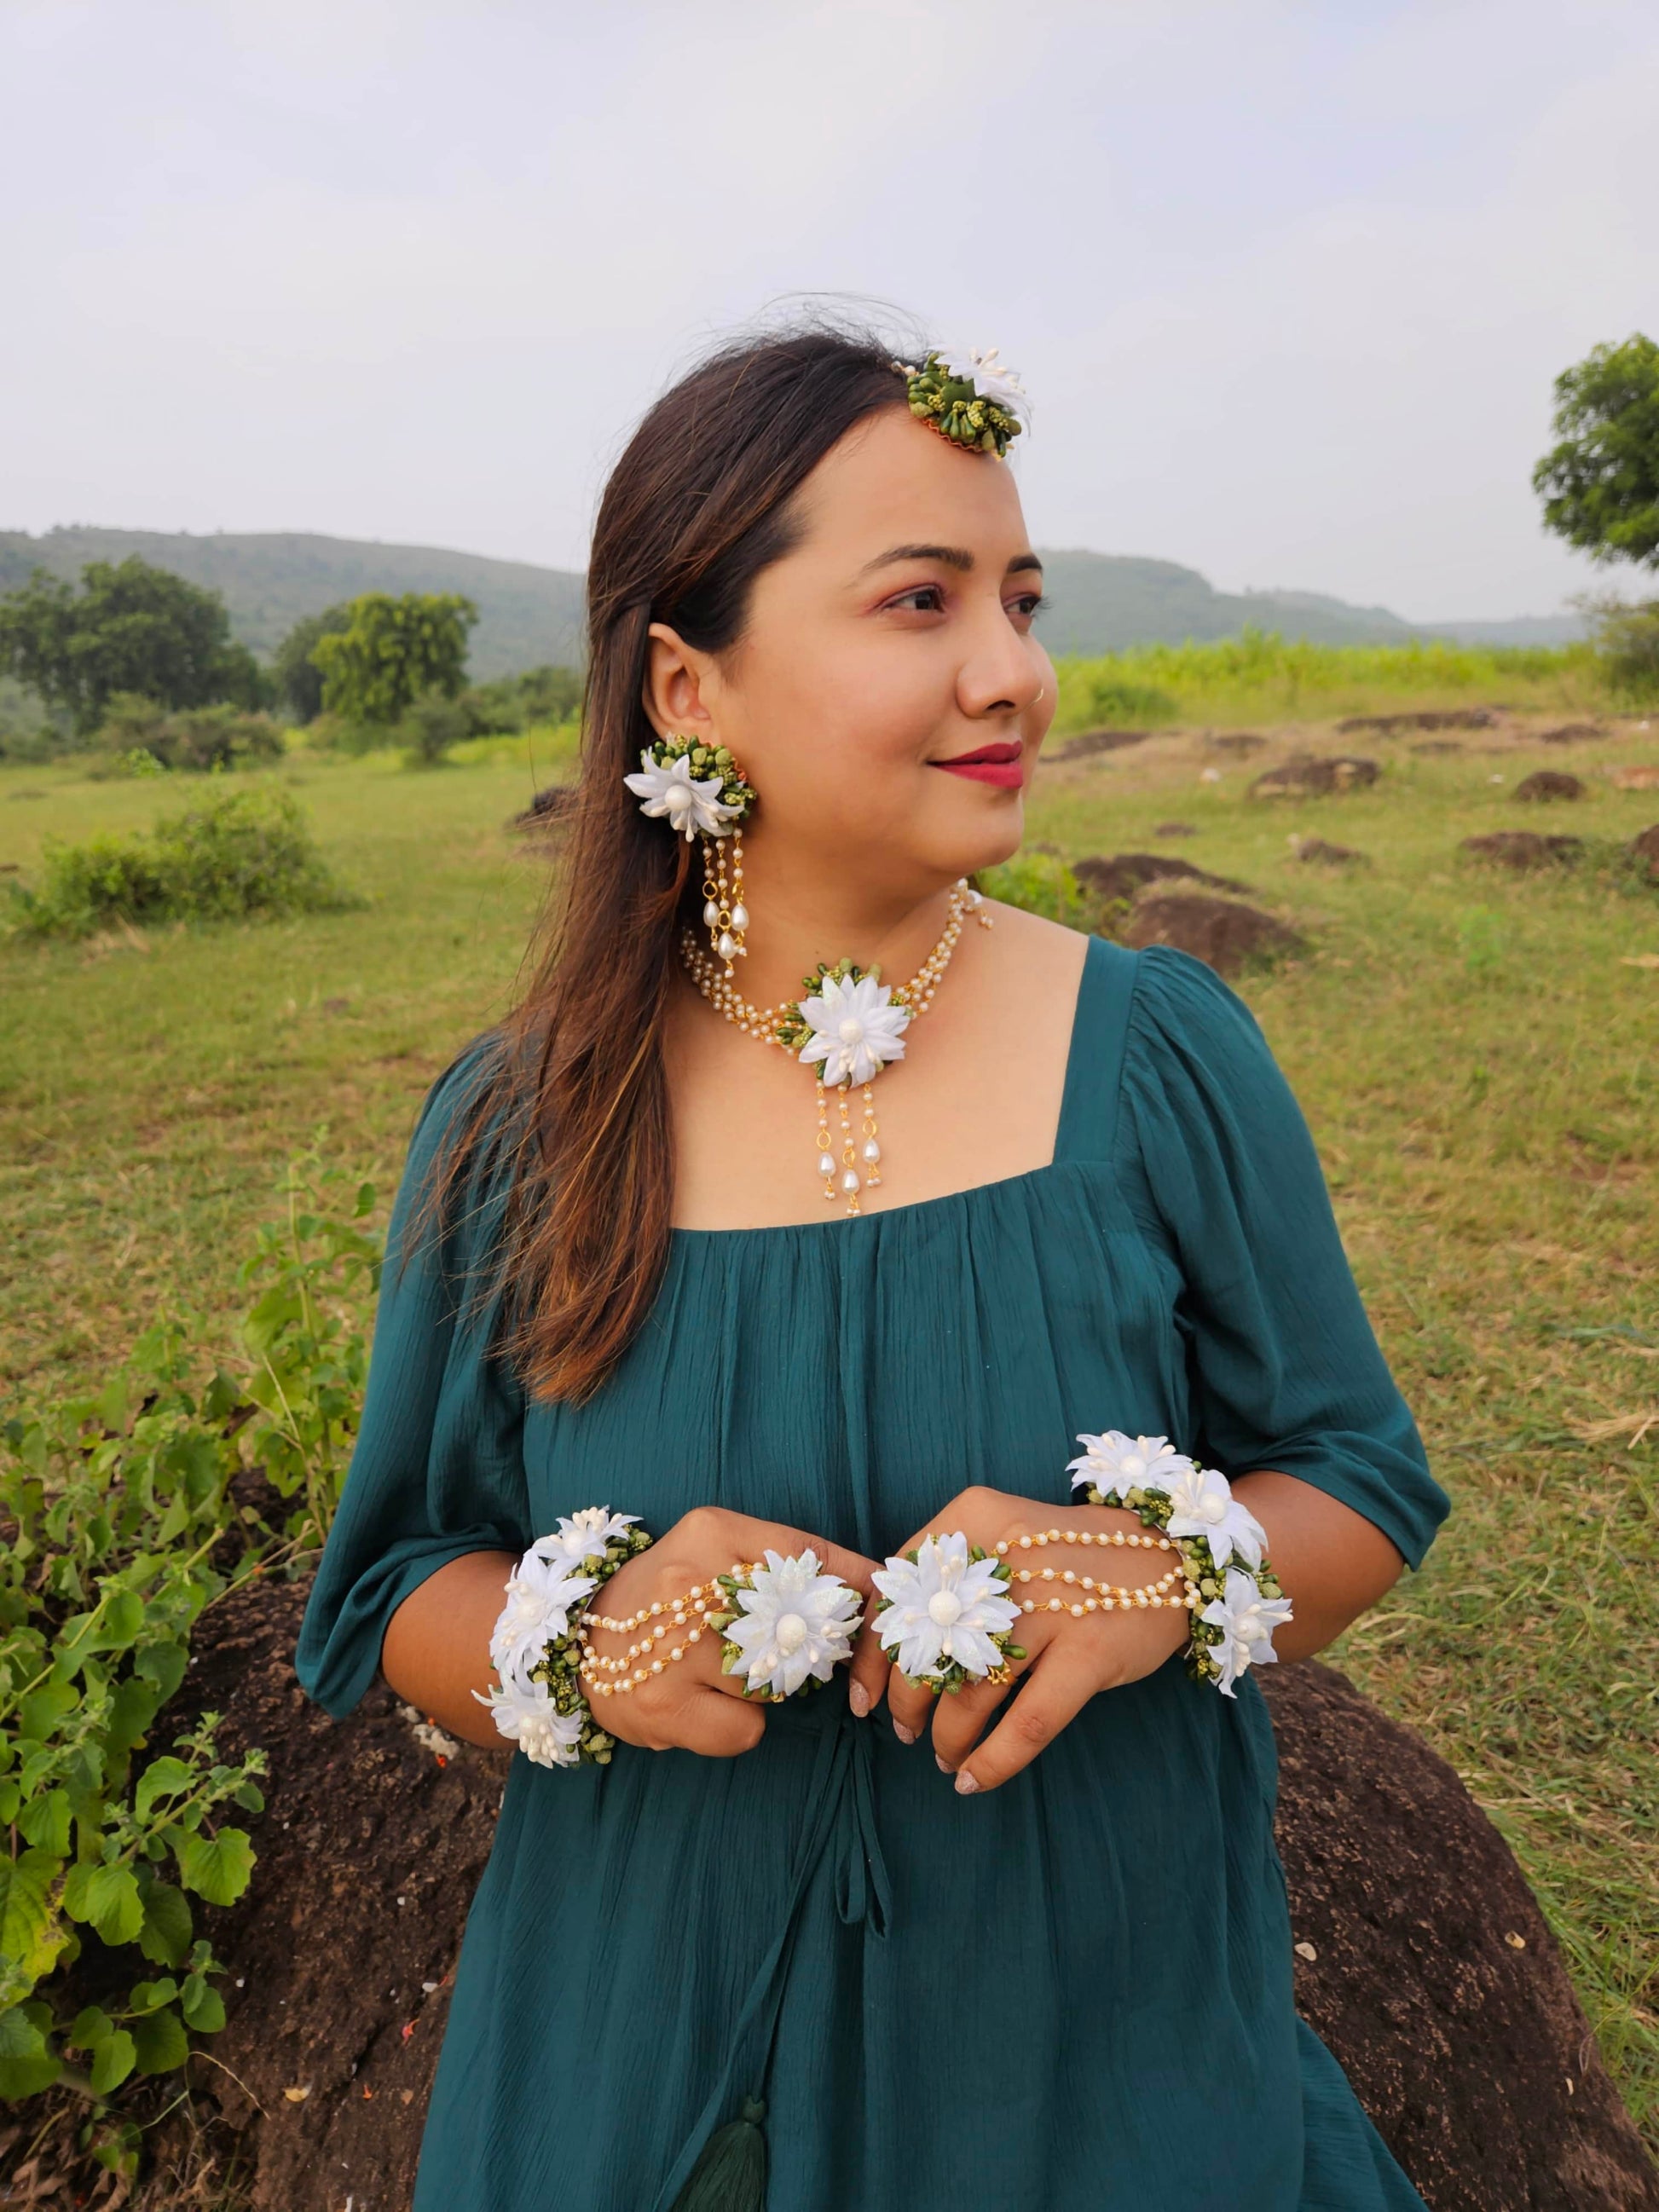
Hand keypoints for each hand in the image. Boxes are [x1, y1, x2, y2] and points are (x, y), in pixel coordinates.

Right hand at [585, 1507, 877, 1757]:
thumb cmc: (666, 1596)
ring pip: (776, 1681)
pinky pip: (746, 1729)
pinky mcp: (664, 1707)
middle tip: (795, 1652)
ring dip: (766, 1688)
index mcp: (710, 1531)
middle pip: (800, 1621)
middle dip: (816, 1646)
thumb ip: (784, 1557)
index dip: (855, 1585)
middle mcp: (689, 1580)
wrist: (578, 1645)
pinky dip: (739, 1727)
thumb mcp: (715, 1548)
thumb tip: (871, 1585)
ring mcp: (674, 1647)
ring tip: (723, 1675)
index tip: (879, 1607)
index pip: (807, 1553)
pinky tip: (706, 1708)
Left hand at [848, 1486, 1189, 1793]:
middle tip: (906, 1731)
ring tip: (944, 1756)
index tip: (864, 1699)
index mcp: (973, 1520)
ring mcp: (1052, 1603)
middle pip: (927, 1647)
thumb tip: (884, 1654)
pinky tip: (974, 1778)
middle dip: (907, 1702)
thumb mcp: (1002, 1540)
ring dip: (946, 1737)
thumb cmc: (1067, 1559)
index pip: (896, 1595)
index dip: (872, 1658)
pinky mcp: (1091, 1648)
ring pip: (970, 1691)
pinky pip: (1027, 1722)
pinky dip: (993, 1760)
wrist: (1168, 1555)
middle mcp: (1006, 1555)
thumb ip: (947, 1577)